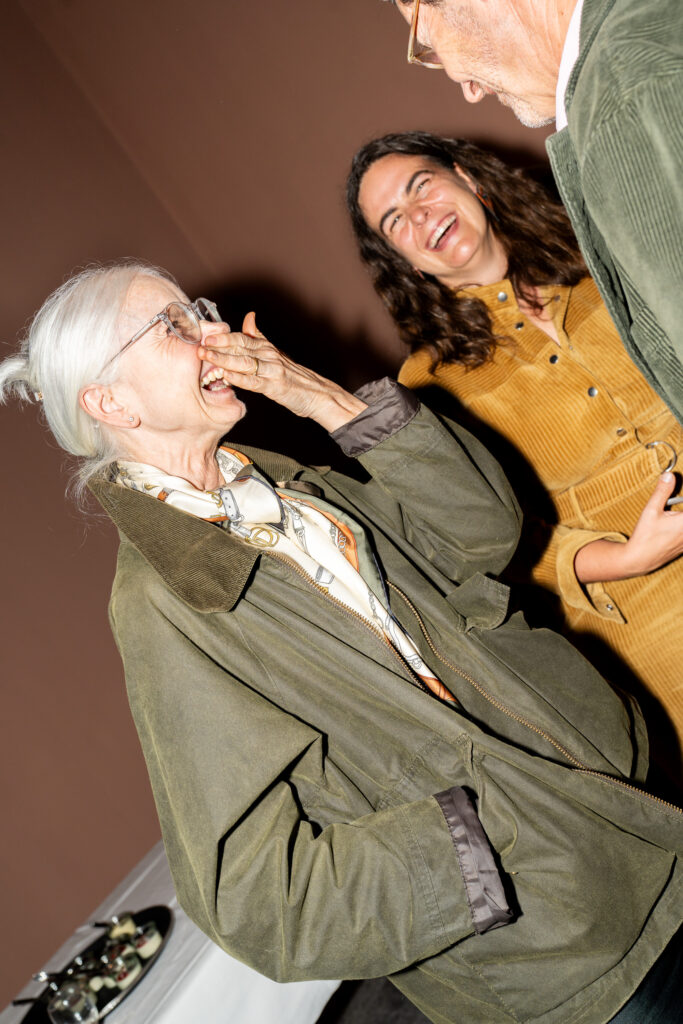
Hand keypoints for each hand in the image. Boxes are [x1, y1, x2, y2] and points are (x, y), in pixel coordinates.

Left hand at [197, 313, 365, 431]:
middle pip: (239, 346)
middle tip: (198, 342)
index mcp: (265, 347)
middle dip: (217, 345)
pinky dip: (240, 378)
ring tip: (207, 357)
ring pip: (244, 362)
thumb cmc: (294, 376)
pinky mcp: (276, 386)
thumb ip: (259, 336)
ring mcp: (272, 370)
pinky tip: (227, 376)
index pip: (240, 338)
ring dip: (224, 359)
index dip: (221, 335)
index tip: (202, 333)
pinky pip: (255, 382)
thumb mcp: (275, 353)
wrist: (318, 394)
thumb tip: (249, 317)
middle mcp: (268, 355)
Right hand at [574, 472, 682, 582]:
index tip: (674, 501)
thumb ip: (662, 492)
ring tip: (669, 518)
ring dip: (678, 517)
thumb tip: (669, 475)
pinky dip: (679, 528)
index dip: (681, 501)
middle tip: (670, 506)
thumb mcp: (651, 511)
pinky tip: (671, 527)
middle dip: (679, 507)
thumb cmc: (645, 537)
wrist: (640, 559)